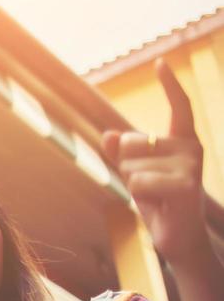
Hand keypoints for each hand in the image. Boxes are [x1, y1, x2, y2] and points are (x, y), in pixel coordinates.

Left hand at [102, 60, 210, 274]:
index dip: (169, 84)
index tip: (160, 62)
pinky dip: (139, 197)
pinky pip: (138, 182)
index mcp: (182, 140)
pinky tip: (160, 204)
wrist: (178, 238)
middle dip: (127, 167)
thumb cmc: (158, 203)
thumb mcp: (136, 174)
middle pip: (130, 144)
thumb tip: (109, 135)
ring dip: (134, 185)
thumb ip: (122, 153)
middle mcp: (191, 147)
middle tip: (149, 186)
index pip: (179, 107)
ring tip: (156, 197)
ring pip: (131, 166)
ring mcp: (191, 164)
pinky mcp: (186, 184)